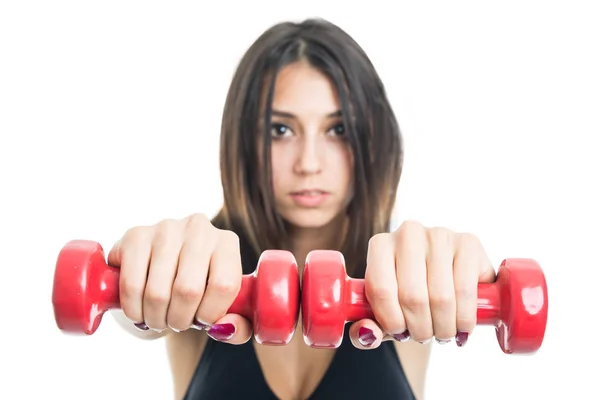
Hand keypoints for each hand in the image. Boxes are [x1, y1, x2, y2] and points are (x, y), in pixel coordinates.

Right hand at [107, 213, 250, 343]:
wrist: (161, 267)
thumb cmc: (200, 292)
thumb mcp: (226, 308)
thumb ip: (239, 325)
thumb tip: (224, 328)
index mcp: (227, 243)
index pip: (224, 285)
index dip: (211, 314)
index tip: (202, 320)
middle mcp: (198, 228)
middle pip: (189, 290)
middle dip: (180, 320)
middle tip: (176, 323)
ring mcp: (165, 228)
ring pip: (158, 292)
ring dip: (156, 318)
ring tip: (159, 318)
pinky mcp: (135, 235)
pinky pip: (131, 286)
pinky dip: (133, 310)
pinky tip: (139, 311)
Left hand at [349, 220, 495, 348]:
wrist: (446, 280)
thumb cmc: (407, 298)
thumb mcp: (384, 315)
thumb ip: (366, 330)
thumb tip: (367, 333)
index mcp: (380, 245)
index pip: (380, 288)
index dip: (391, 321)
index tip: (400, 333)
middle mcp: (408, 233)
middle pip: (413, 296)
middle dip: (419, 329)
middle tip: (424, 337)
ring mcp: (439, 235)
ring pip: (441, 297)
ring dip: (443, 328)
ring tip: (442, 333)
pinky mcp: (469, 242)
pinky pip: (466, 291)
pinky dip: (464, 319)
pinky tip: (461, 326)